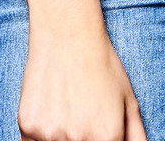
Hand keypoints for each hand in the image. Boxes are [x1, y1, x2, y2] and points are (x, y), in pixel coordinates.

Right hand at [17, 21, 147, 140]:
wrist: (67, 33)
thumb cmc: (101, 65)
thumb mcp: (129, 101)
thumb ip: (136, 137)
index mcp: (107, 137)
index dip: (103, 140)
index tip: (96, 129)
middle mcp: (79, 140)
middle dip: (83, 138)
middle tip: (81, 116)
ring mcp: (50, 135)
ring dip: (61, 137)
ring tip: (68, 110)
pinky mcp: (27, 127)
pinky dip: (41, 134)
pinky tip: (52, 110)